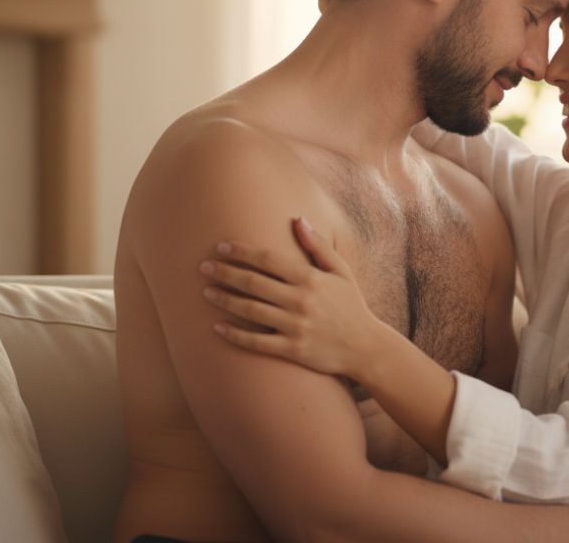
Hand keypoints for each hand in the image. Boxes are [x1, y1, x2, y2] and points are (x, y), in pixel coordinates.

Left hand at [201, 217, 380, 377]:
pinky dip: (234, 335)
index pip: (268, 259)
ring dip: (224, 300)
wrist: (365, 347)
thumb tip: (298, 219)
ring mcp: (295, 326)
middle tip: (203, 267)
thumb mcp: (341, 271)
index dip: (242, 251)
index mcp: (311, 278)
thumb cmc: (351, 305)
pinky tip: (217, 327)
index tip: (221, 247)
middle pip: (253, 283)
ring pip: (249, 310)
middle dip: (225, 273)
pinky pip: (256, 342)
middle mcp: (301, 300)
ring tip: (205, 291)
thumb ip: (318, 246)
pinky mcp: (292, 349)